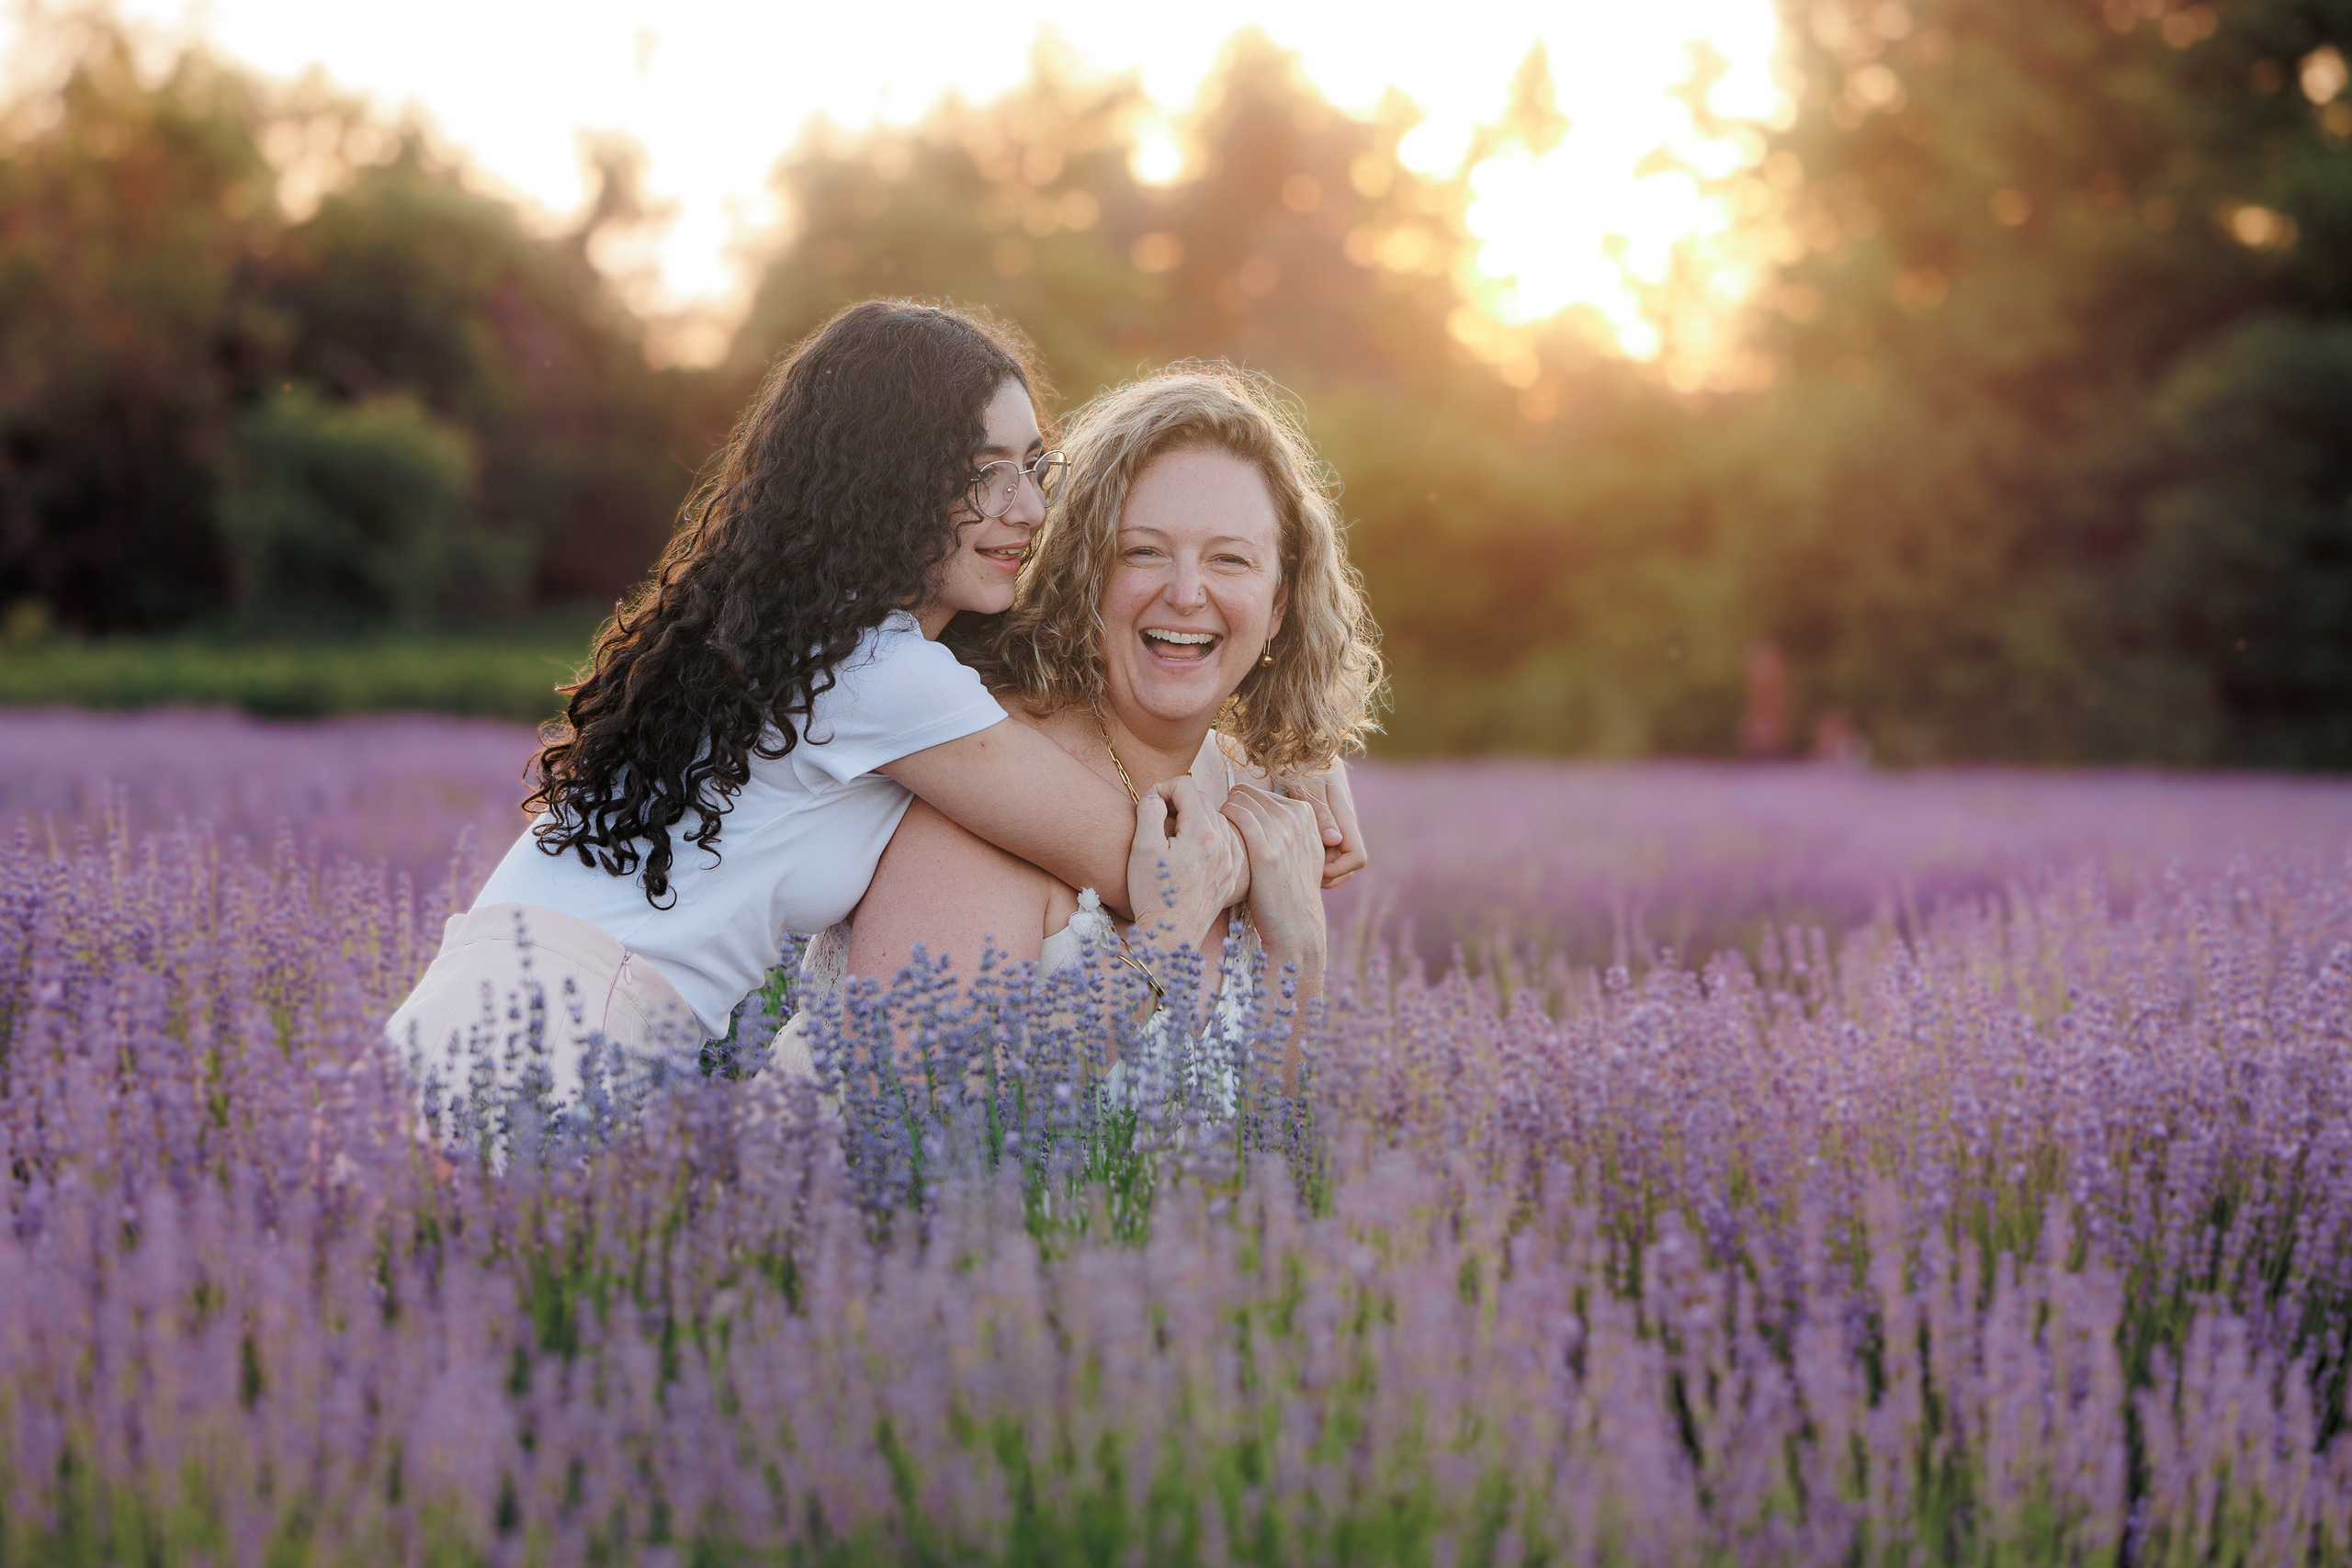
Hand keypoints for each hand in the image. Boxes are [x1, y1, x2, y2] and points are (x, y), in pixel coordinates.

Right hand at [1129, 775, 1240, 949]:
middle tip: (1156, 821)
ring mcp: (1230, 860)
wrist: (1170, 937)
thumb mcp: (1141, 847)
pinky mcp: (1231, 876)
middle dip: (1177, 801)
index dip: (1162, 788)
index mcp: (1201, 831)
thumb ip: (1149, 810)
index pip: (1185, 785)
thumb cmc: (1152, 894)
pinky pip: (1226, 842)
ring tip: (1172, 839)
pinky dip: (1210, 838)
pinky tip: (1193, 852)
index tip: (1148, 806)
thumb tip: (1156, 796)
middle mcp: (1222, 843)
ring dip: (1193, 819)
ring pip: (1215, 820)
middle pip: (1202, 799)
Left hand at [1220, 783, 1327, 988]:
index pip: (1260, 791)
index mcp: (1305, 813)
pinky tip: (1217, 840)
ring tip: (1216, 836)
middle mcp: (1297, 817)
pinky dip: (1221, 822)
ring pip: (1238, 801)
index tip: (1232, 826)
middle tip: (1217, 829)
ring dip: (1221, 815)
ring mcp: (1284, 832)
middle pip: (1247, 793)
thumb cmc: (1288, 889)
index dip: (1241, 806)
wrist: (1296, 924)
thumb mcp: (1303, 851)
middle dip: (1230, 807)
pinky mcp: (1267, 850)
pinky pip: (1235, 816)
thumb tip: (1267, 808)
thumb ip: (1290, 826)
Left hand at [1289, 760, 1366, 886]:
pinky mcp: (1321, 817)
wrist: (1299, 737)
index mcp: (1344, 815)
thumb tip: (1334, 841)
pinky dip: (1310, 852)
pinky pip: (1323, 845)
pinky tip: (1288, 848)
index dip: (1339, 870)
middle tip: (1297, 869)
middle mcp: (1343, 821)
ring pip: (1335, 856)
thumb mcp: (1307, 783)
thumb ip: (1320, 812)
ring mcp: (1334, 820)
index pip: (1357, 857)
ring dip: (1318, 863)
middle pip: (1346, 863)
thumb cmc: (1301, 758)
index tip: (1314, 868)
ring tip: (1292, 861)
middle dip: (1326, 872)